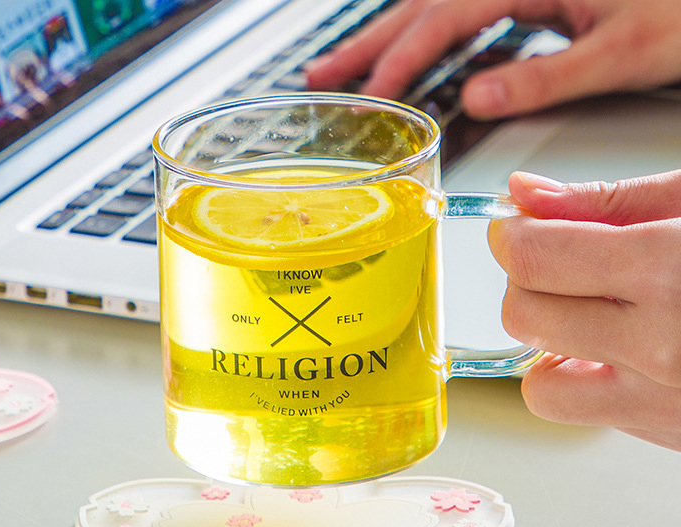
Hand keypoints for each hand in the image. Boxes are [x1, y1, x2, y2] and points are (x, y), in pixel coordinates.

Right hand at [306, 0, 680, 119]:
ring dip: (390, 36)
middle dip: (371, 40)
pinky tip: (411, 54)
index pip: (449, 16)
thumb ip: (546, 76)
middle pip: (427, 0)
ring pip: (438, 4)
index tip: (370, 94)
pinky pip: (463, 11)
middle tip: (322, 73)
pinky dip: (427, 36)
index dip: (404, 57)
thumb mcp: (622, 50)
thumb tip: (477, 98)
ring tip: (350, 68)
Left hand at [489, 169, 680, 449]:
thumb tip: (525, 195)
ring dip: (547, 347)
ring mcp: (659, 402)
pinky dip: (583, 381)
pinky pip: (582, 413)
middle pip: (523, 317)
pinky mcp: (663, 434)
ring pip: (538, 386)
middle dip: (528, 284)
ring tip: (595, 315)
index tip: (516, 227)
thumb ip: (611, 201)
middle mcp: (659, 347)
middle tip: (564, 265)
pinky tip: (623, 350)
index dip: (512, 236)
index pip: (534, 259)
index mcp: (670, 270)